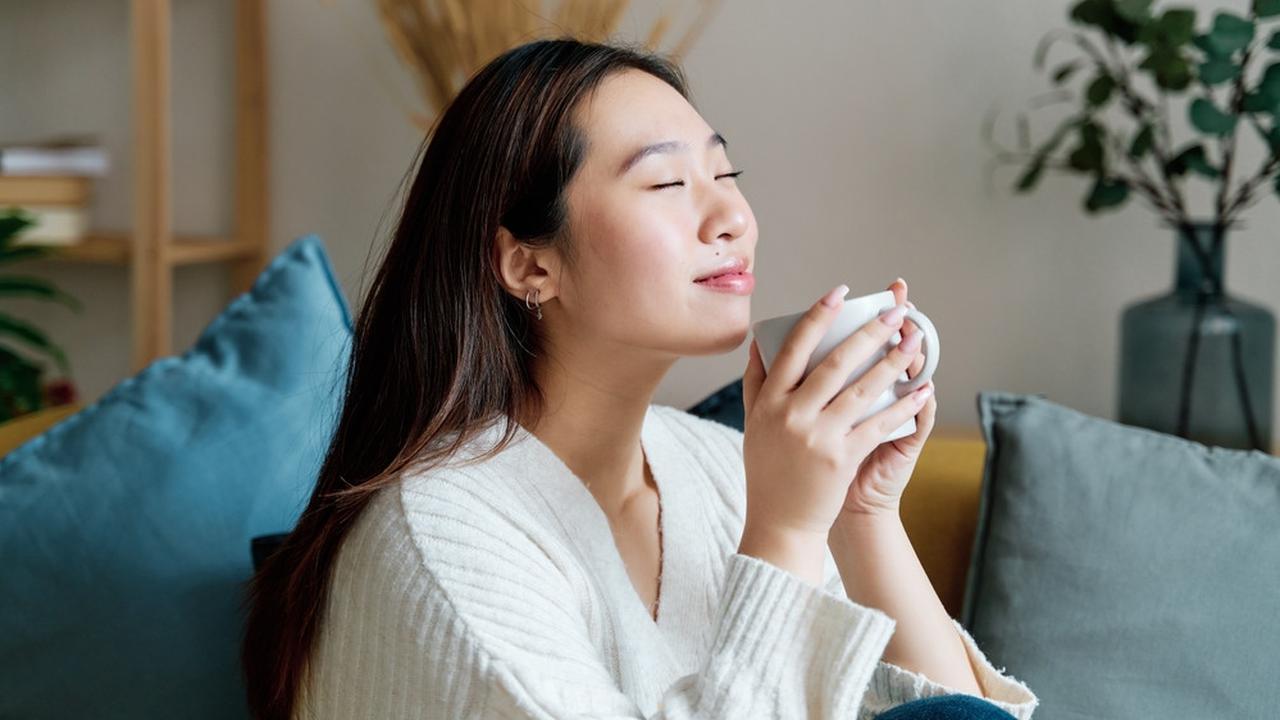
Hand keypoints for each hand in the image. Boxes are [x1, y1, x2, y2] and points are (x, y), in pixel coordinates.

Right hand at [740, 283, 932, 542]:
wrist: (780, 522)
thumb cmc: (769, 471)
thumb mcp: (753, 424)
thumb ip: (756, 382)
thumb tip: (759, 343)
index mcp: (767, 402)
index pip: (794, 348)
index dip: (818, 316)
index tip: (840, 292)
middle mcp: (790, 415)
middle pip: (834, 362)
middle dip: (869, 332)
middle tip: (894, 311)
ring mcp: (817, 436)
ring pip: (861, 389)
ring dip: (893, 362)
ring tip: (915, 342)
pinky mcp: (841, 458)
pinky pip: (878, 424)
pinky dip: (903, 407)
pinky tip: (922, 391)